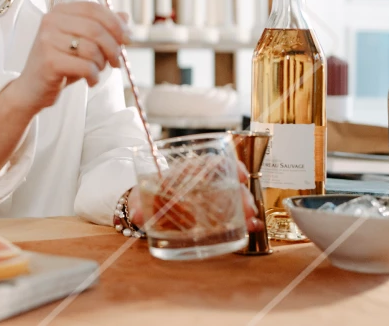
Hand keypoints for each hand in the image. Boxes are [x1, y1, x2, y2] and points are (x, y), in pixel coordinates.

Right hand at [5, 2, 131, 112]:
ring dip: (102, 64)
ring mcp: (47, 40)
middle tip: (117, 62)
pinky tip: (91, 81)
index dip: (115, 23)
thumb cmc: (60, 64)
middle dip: (113, 47)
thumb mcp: (82, 43)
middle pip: (96, 29)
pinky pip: (85, 66)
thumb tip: (125, 17)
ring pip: (92, 48)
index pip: (94, 9)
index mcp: (59, 11)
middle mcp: (51, 21)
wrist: (32, 89)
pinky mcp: (49, 61)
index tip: (128, 40)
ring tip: (97, 71)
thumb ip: (102, 28)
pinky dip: (94, 76)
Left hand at [128, 160, 263, 232]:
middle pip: (227, 181)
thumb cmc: (145, 197)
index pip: (208, 161)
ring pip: (234, 196)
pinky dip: (243, 220)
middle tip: (247, 208)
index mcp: (185, 171)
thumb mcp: (140, 199)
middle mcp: (202, 181)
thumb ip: (138, 207)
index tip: (237, 173)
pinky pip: (233, 214)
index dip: (225, 164)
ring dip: (245, 207)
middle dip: (240, 193)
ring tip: (251, 221)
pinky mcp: (214, 214)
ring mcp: (210, 197)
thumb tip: (137, 215)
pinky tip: (250, 228)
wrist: (145, 209)